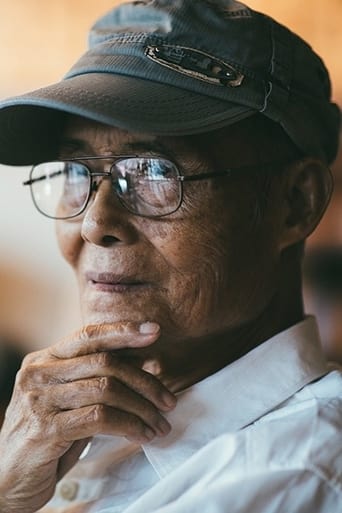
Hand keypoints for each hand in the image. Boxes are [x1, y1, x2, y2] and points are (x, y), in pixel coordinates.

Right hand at [0, 321, 175, 512]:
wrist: (6, 479)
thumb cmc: (47, 436)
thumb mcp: (72, 400)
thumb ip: (100, 378)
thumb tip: (148, 361)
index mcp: (44, 359)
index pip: (88, 335)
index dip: (123, 331)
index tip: (154, 331)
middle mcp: (38, 373)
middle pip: (104, 362)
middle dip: (144, 381)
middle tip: (168, 400)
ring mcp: (39, 399)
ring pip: (106, 389)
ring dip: (142, 408)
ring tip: (160, 424)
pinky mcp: (44, 428)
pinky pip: (99, 418)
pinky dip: (129, 425)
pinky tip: (143, 435)